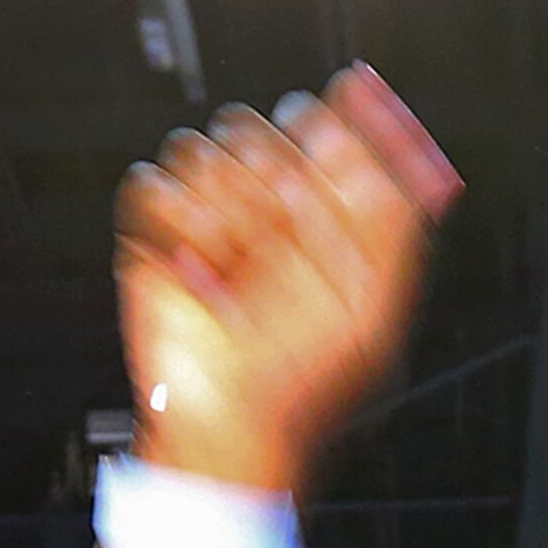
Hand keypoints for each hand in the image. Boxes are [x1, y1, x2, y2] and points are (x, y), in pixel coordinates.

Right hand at [115, 64, 461, 491]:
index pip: (318, 129)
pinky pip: (153, 186)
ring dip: (223, 206)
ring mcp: (206, 221)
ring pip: (201, 150)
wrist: (233, 421)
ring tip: (236, 263)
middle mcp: (260, 211)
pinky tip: (198, 265)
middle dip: (268, 178)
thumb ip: (394, 225)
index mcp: (316, 218)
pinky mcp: (154, 238)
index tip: (321, 136)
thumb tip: (392, 151)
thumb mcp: (374, 306)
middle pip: (254, 129)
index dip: (322, 127)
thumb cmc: (304, 379)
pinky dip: (176, 222)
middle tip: (282, 232)